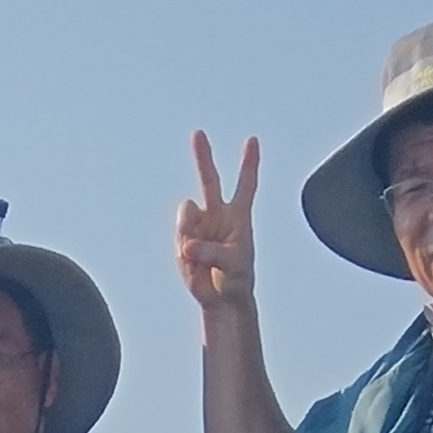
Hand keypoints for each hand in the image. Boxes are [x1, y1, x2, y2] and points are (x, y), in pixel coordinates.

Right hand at [173, 132, 262, 316]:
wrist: (220, 299)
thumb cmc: (236, 278)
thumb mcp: (233, 265)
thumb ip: (212, 252)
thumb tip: (188, 244)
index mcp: (238, 216)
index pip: (246, 185)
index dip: (249, 164)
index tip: (253, 140)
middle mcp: (217, 215)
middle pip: (209, 179)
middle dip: (203, 156)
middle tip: (198, 133)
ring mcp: (198, 226)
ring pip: (187, 215)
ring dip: (189, 232)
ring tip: (198, 257)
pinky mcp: (183, 241)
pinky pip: (179, 240)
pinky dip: (185, 256)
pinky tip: (194, 266)